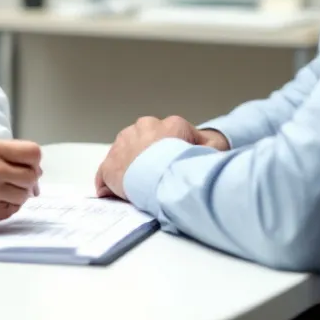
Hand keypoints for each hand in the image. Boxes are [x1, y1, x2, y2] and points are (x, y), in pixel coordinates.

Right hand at [0, 139, 42, 222]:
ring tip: (2, 190)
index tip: (30, 165)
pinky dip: (7, 206)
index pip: (33, 153)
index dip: (34, 160)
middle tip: (19, 180)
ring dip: (18, 194)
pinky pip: (12, 210)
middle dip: (29, 179)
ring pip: (24, 195)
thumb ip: (2, 152)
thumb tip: (31, 166)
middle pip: (32, 176)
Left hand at [94, 116, 226, 199]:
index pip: (169, 134)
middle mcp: (144, 128)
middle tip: (155, 177)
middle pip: (144, 141)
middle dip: (147, 156)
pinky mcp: (111, 165)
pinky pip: (106, 173)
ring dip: (129, 168)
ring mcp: (124, 144)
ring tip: (138, 186)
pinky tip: (115, 194)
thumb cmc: (188, 165)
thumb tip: (210, 145)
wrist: (166, 177)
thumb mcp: (213, 149)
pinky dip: (109, 184)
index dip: (170, 151)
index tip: (171, 165)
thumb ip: (212, 144)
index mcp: (170, 124)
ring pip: (125, 154)